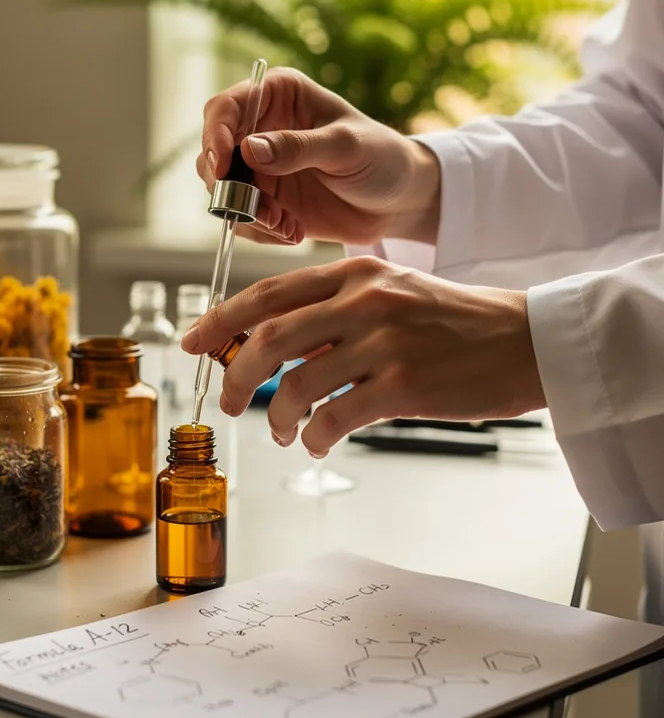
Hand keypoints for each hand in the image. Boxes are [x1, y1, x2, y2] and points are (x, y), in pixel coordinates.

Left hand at [181, 256, 545, 455]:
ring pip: (297, 384)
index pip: (268, 294)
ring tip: (280, 431)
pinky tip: (315, 443)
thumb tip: (277, 347)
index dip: (220, 320)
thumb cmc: (456, 322)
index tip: (193, 342)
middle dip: (236, 377)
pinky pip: (334, 417)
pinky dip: (313, 436)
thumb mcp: (391, 294)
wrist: (524, 340)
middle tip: (229, 403)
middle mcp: (363, 301)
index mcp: (354, 274)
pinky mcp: (403, 385)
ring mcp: (383, 342)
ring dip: (276, 416)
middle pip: (269, 339)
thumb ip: (336, 312)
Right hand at [199, 68, 440, 246]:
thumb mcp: (345, 147)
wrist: (399, 200)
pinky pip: (241, 219)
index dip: (215, 135)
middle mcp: (261, 129)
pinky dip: (261, 231)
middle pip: (213, 153)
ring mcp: (260, 168)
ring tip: (285, 225)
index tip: (223, 166)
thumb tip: (248, 150)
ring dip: (248, 214)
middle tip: (261, 210)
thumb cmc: (381, 157)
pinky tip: (293, 231)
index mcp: (278, 96)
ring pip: (222, 190)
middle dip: (229, 186)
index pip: (226, 108)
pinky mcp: (265, 201)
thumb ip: (298, 147)